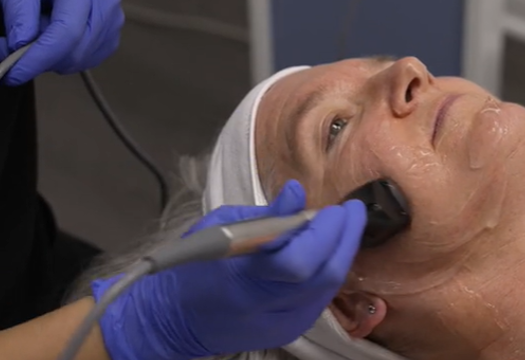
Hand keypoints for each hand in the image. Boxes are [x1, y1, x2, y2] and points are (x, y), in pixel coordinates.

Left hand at [0, 0, 123, 84]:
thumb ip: (18, 18)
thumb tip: (20, 51)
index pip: (67, 32)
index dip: (39, 58)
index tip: (12, 74)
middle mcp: (108, 4)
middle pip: (76, 51)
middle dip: (41, 58)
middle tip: (12, 48)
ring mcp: (115, 20)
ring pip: (80, 59)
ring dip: (52, 57)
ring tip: (38, 31)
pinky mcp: (112, 33)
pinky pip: (87, 59)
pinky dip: (64, 57)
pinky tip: (54, 38)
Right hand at [91, 181, 367, 359]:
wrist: (173, 322)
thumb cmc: (193, 268)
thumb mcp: (218, 229)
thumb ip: (265, 216)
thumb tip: (298, 193)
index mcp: (242, 279)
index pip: (298, 261)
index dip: (323, 231)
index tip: (333, 207)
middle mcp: (266, 307)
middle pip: (325, 274)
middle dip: (346, 237)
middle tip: (352, 210)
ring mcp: (281, 325)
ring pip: (330, 286)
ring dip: (343, 251)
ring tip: (345, 224)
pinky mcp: (290, 332)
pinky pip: (323, 297)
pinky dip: (331, 269)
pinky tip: (331, 249)